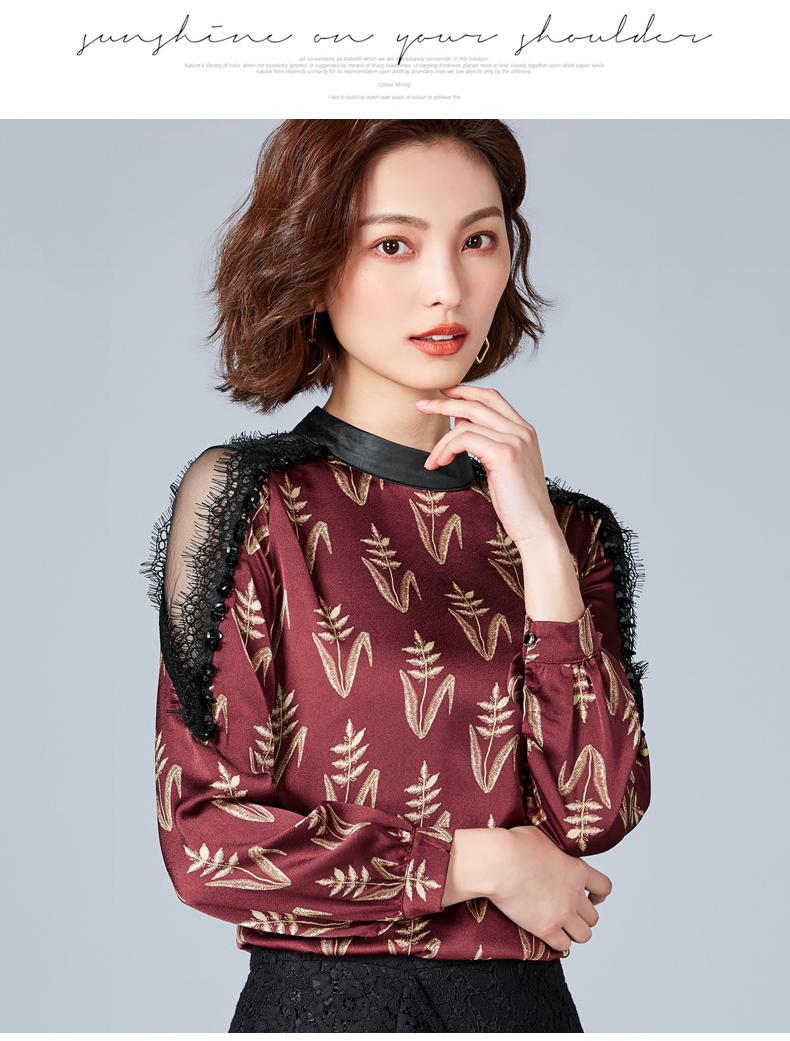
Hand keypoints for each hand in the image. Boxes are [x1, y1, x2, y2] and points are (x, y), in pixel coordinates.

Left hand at [417, 386, 583, 621]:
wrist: (537, 528)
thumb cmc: (518, 504)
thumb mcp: (502, 466)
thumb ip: (487, 442)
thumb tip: (461, 422)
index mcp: (524, 431)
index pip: (492, 397)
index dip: (466, 391)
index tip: (443, 393)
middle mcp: (522, 430)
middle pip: (477, 401)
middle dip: (445, 401)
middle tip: (421, 406)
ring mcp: (515, 440)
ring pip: (466, 421)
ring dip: (441, 439)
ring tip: (432, 459)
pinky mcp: (504, 454)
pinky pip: (464, 438)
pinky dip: (446, 448)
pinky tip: (439, 463)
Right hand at [441, 825, 610, 952]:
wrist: (498, 862)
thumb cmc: (515, 845)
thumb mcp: (544, 837)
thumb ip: (556, 850)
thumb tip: (552, 849)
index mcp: (578, 869)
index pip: (604, 887)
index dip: (599, 895)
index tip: (591, 897)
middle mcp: (575, 894)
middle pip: (594, 916)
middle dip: (583, 916)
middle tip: (570, 913)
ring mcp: (562, 913)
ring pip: (584, 935)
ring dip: (574, 932)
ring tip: (562, 927)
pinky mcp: (546, 928)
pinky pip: (563, 946)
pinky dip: (558, 943)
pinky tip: (550, 935)